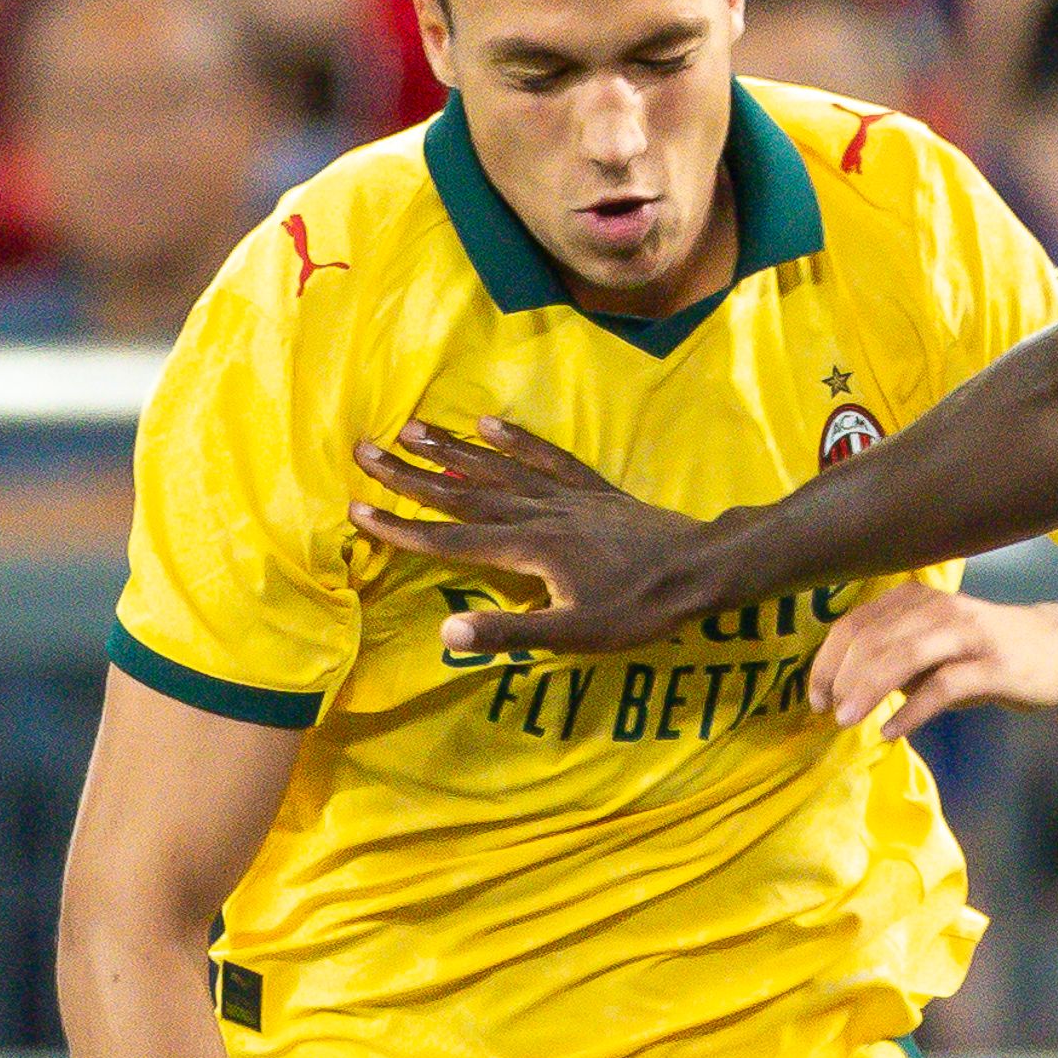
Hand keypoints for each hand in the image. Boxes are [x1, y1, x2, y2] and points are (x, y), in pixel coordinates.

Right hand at [346, 419, 722, 658]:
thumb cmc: (640, 609)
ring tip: (410, 427)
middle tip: (363, 450)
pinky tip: (487, 422)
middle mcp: (538, 512)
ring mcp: (565, 496)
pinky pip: (546, 458)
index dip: (400, 529)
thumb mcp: (576, 634)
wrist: (702, 568)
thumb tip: (446, 636)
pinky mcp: (592, 490)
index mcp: (527, 549)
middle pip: (462, 494)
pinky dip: (515, 439)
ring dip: (451, 450)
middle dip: (410, 475)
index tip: (355, 510)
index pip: (450, 540)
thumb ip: (510, 633)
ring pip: (496, 469)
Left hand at [811, 581, 1057, 734]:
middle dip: (842, 679)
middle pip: (873, 640)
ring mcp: (967, 634)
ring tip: (847, 721)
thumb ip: (895, 656)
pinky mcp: (992, 665)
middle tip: (829, 713)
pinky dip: (911, 712)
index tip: (816, 698)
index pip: (855, 625)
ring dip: (867, 691)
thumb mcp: (935, 644)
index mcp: (916, 599)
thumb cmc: (989, 651)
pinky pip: (942, 687)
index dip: (828, 662)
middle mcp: (938, 609)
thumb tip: (843, 688)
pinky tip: (890, 731)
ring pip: (902, 656)